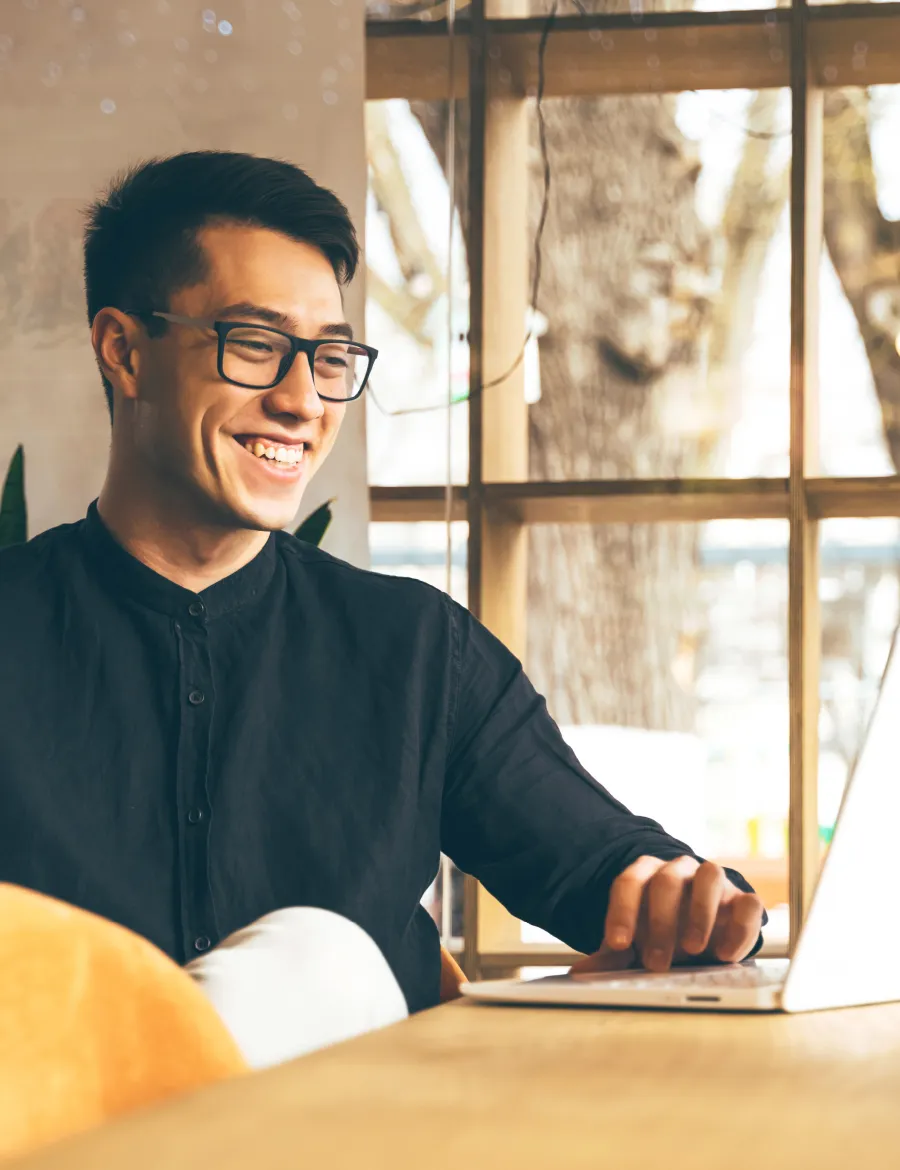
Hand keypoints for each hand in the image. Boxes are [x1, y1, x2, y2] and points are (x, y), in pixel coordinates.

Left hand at [569, 855, 763, 975]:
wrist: (700, 934)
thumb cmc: (660, 936)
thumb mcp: (636, 945)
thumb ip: (612, 956)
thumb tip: (580, 973)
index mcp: (646, 874)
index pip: (629, 882)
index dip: (622, 911)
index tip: (619, 944)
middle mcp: (679, 870)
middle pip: (666, 881)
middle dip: (660, 922)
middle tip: (656, 962)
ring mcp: (712, 881)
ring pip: (709, 876)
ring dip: (701, 912)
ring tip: (693, 949)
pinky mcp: (742, 900)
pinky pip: (747, 903)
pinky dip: (739, 927)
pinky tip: (726, 955)